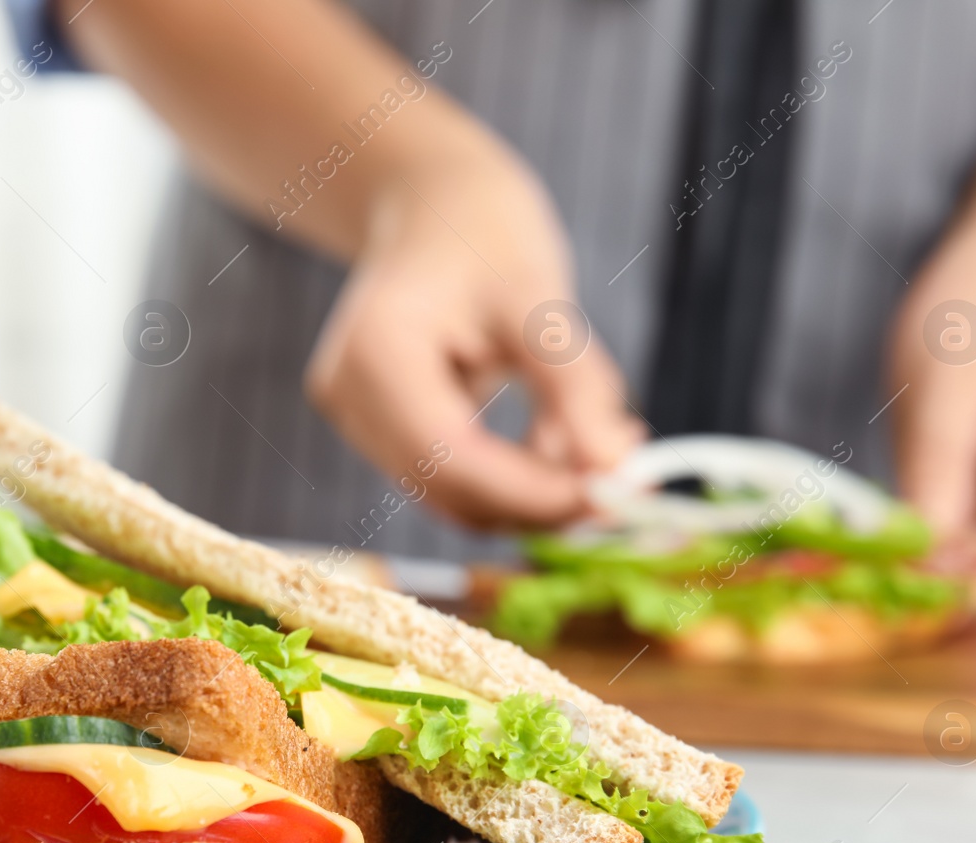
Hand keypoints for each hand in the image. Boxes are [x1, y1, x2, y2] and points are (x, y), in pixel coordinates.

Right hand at [304, 158, 641, 529]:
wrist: (431, 206)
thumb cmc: (484, 233)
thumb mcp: (541, 300)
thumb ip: (577, 391)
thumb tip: (617, 472)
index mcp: (376, 350)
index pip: (451, 457)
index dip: (532, 493)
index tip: (614, 497)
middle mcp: (350, 394)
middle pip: (449, 490)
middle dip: (541, 503)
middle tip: (626, 487)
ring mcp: (356, 419)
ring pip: (453, 497)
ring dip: (533, 497)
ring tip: (604, 453)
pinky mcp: (377, 433)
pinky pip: (451, 479)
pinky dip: (513, 479)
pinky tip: (564, 445)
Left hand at [889, 285, 975, 613]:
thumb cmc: (975, 321)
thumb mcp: (948, 395)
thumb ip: (940, 475)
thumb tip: (924, 550)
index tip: (929, 606)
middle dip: (951, 590)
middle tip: (881, 601)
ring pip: (973, 560)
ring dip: (927, 576)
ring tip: (868, 581)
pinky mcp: (969, 489)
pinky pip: (947, 536)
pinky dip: (915, 550)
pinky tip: (874, 554)